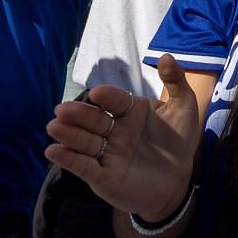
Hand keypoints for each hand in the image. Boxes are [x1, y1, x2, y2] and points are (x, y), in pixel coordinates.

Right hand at [45, 54, 202, 220]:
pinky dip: (68, 159)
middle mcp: (113, 130)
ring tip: (53, 127)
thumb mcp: (183, 108)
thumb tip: (165, 57)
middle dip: (78, 114)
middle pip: (93, 120)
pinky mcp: (101, 176)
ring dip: (68, 134)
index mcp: (129, 111)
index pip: (114, 101)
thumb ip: (175, 82)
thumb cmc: (179, 140)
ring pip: (84, 142)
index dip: (106, 97)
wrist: (178, 180)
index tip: (98, 94)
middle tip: (61, 109)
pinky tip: (53, 151)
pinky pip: (83, 166)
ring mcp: (106, 153)